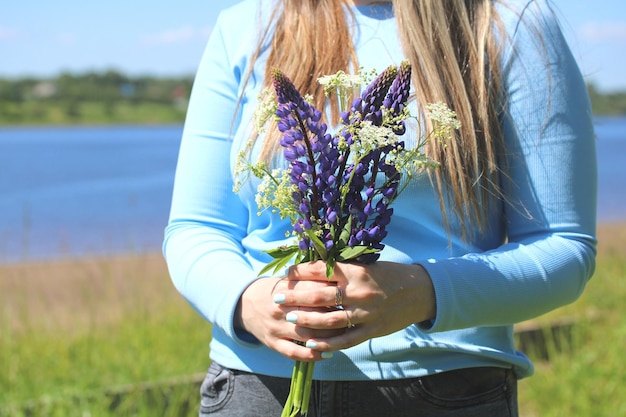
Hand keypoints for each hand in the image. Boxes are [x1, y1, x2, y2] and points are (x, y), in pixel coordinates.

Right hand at [235, 274, 345, 360]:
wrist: (246, 302)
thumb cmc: (278, 289)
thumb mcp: (291, 278)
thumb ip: (313, 279)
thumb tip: (342, 281)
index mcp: (287, 288)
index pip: (315, 290)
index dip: (334, 294)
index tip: (350, 297)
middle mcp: (281, 308)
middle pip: (313, 314)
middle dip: (334, 317)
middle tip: (352, 318)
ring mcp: (276, 327)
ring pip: (306, 335)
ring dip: (327, 337)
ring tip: (344, 336)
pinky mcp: (273, 343)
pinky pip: (294, 352)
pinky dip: (312, 354)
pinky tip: (327, 354)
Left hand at [276, 261, 435, 351]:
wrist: (420, 291)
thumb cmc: (389, 275)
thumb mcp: (367, 266)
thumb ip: (343, 270)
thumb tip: (313, 269)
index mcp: (356, 271)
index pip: (320, 271)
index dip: (299, 273)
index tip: (285, 274)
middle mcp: (359, 292)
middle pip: (319, 296)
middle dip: (294, 297)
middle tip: (276, 297)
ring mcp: (366, 313)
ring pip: (328, 320)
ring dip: (305, 320)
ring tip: (288, 319)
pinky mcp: (372, 330)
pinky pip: (345, 340)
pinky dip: (326, 343)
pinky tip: (311, 343)